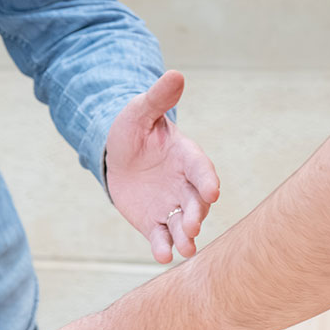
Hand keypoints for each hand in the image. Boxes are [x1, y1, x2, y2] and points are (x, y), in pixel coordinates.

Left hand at [105, 71, 220, 262]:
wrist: (117, 153)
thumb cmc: (133, 128)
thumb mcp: (140, 111)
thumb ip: (158, 99)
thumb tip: (175, 74)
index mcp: (187, 157)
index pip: (202, 169)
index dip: (207, 180)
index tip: (212, 191)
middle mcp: (184, 185)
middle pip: (196, 202)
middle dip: (197, 213)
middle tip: (194, 224)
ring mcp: (171, 206)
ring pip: (183, 224)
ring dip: (186, 236)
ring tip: (186, 248)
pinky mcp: (154, 222)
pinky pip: (161, 237)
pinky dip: (163, 247)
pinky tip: (162, 256)